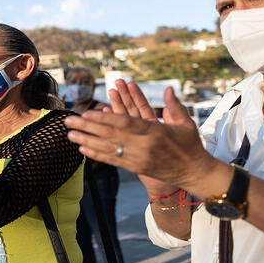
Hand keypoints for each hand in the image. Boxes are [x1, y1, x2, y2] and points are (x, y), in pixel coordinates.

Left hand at [65, 85, 216, 190]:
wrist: (194, 173)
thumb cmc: (190, 145)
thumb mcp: (185, 123)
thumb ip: (174, 106)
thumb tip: (168, 89)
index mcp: (155, 132)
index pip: (125, 123)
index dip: (105, 118)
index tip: (88, 113)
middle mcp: (143, 146)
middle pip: (110, 135)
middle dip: (88, 127)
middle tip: (69, 121)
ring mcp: (138, 158)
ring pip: (107, 148)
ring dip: (87, 140)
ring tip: (69, 134)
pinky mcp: (135, 168)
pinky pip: (112, 160)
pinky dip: (96, 154)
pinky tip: (83, 148)